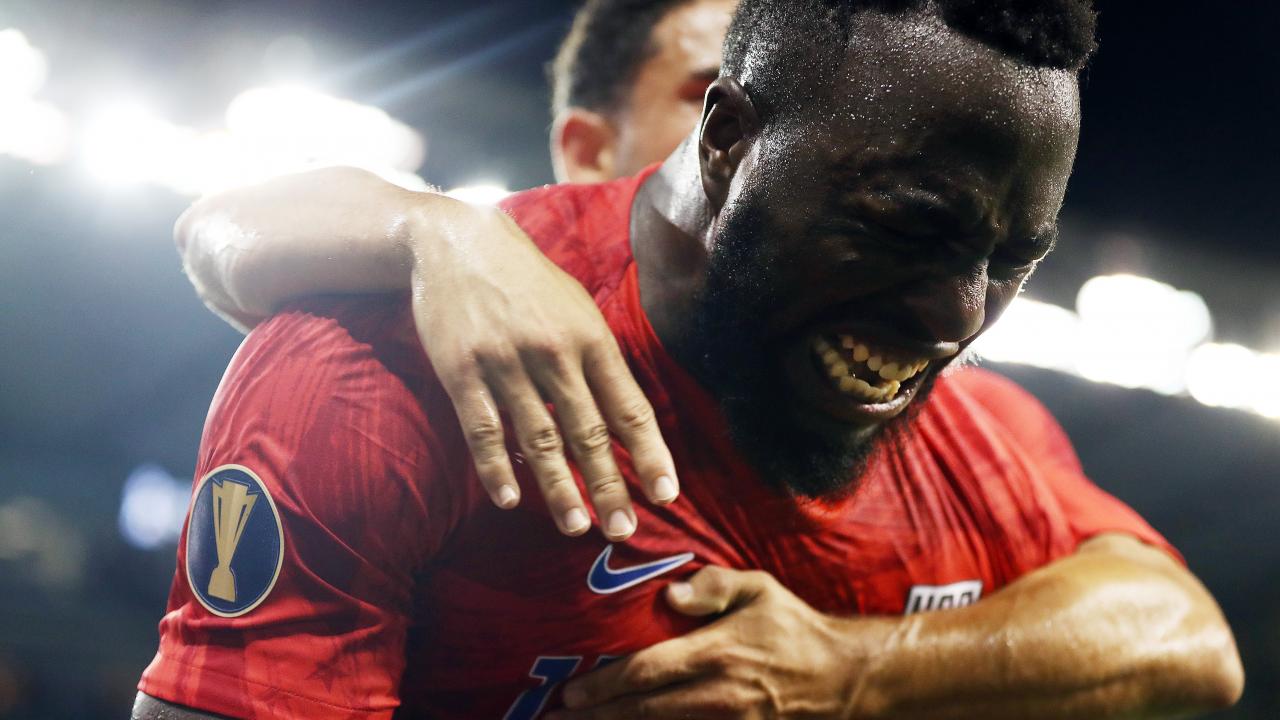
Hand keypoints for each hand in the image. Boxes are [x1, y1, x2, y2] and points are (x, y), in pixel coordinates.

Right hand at [410, 201, 678, 540]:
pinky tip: (510, 500)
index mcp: (590, 337)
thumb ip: (600, 360)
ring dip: (559, 489)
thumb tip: (628, 419)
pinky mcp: (462, 370)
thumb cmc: (526, 282)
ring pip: (539, 438)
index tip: (665, 495)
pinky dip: (497, 468)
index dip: (650, 453)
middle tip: (623, 531)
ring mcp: (506, 362)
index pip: (629, 407)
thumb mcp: (576, 308)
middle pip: (589, 431)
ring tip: (576, 528)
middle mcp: (554, 352)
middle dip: (609, 486)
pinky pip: (484, 429)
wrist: (456, 242)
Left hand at [550, 566, 896, 718]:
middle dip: (595, 719)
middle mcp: (716, 695)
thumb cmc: (796, 628)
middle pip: (641, 713)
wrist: (844, 679)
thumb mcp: (760, 590)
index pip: (646, 673)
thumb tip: (670, 594)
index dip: (604, 687)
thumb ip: (713, 585)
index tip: (569, 693)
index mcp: (716, 654)